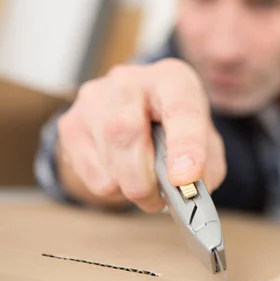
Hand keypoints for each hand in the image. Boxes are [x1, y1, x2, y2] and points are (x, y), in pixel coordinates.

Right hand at [56, 59, 225, 212]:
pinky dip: (110, 185)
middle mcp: (129, 80)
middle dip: (143, 180)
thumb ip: (208, 163)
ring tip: (144, 185)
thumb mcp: (203, 136)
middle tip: (157, 200)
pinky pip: (88, 171)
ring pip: (106, 156)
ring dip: (128, 186)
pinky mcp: (72, 123)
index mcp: (172, 79)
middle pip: (126, 132)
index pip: (180, 110)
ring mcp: (94, 99)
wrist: (138, 108)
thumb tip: (194, 188)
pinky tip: (122, 174)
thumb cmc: (175, 124)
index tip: (184, 179)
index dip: (185, 146)